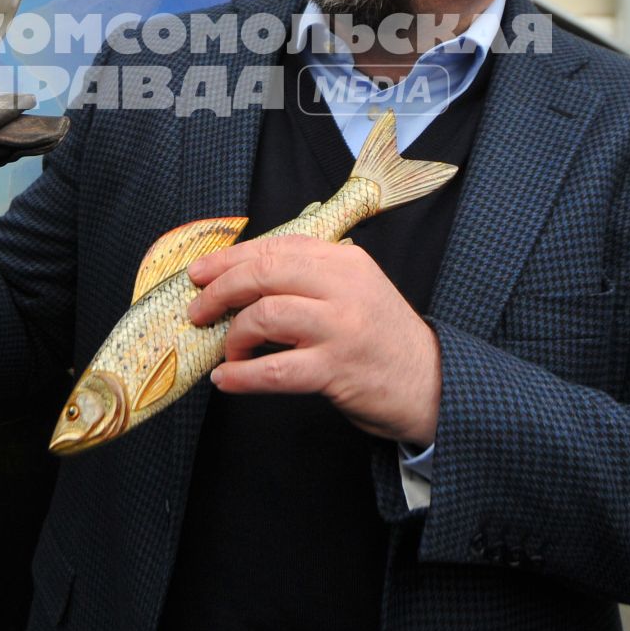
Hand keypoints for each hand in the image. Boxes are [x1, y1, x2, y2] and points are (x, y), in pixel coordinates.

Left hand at [186, 235, 440, 446]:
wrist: (431, 384)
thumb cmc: (382, 339)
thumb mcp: (356, 290)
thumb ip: (312, 276)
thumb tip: (244, 276)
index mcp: (345, 261)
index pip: (277, 247)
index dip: (230, 259)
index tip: (200, 273)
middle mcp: (343, 287)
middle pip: (265, 273)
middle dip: (220, 290)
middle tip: (198, 310)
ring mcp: (341, 327)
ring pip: (266, 315)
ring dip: (233, 335)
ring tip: (226, 352)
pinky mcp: (337, 369)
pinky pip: (275, 369)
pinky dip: (242, 375)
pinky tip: (226, 379)